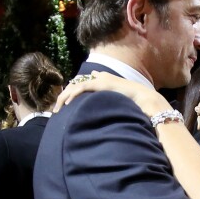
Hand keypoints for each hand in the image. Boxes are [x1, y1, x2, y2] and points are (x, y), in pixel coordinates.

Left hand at [54, 71, 168, 116]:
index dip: (74, 93)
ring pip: (75, 86)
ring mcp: (100, 79)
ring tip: (57, 109)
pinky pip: (80, 88)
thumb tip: (109, 121)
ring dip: (64, 97)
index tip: (65, 104)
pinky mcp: (100, 83)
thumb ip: (112, 106)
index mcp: (105, 80)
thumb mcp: (120, 105)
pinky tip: (66, 104)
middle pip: (76, 84)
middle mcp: (101, 77)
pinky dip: (72, 96)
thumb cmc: (135, 103)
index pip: (84, 83)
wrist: (143, 97)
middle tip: (57, 108)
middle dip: (65, 96)